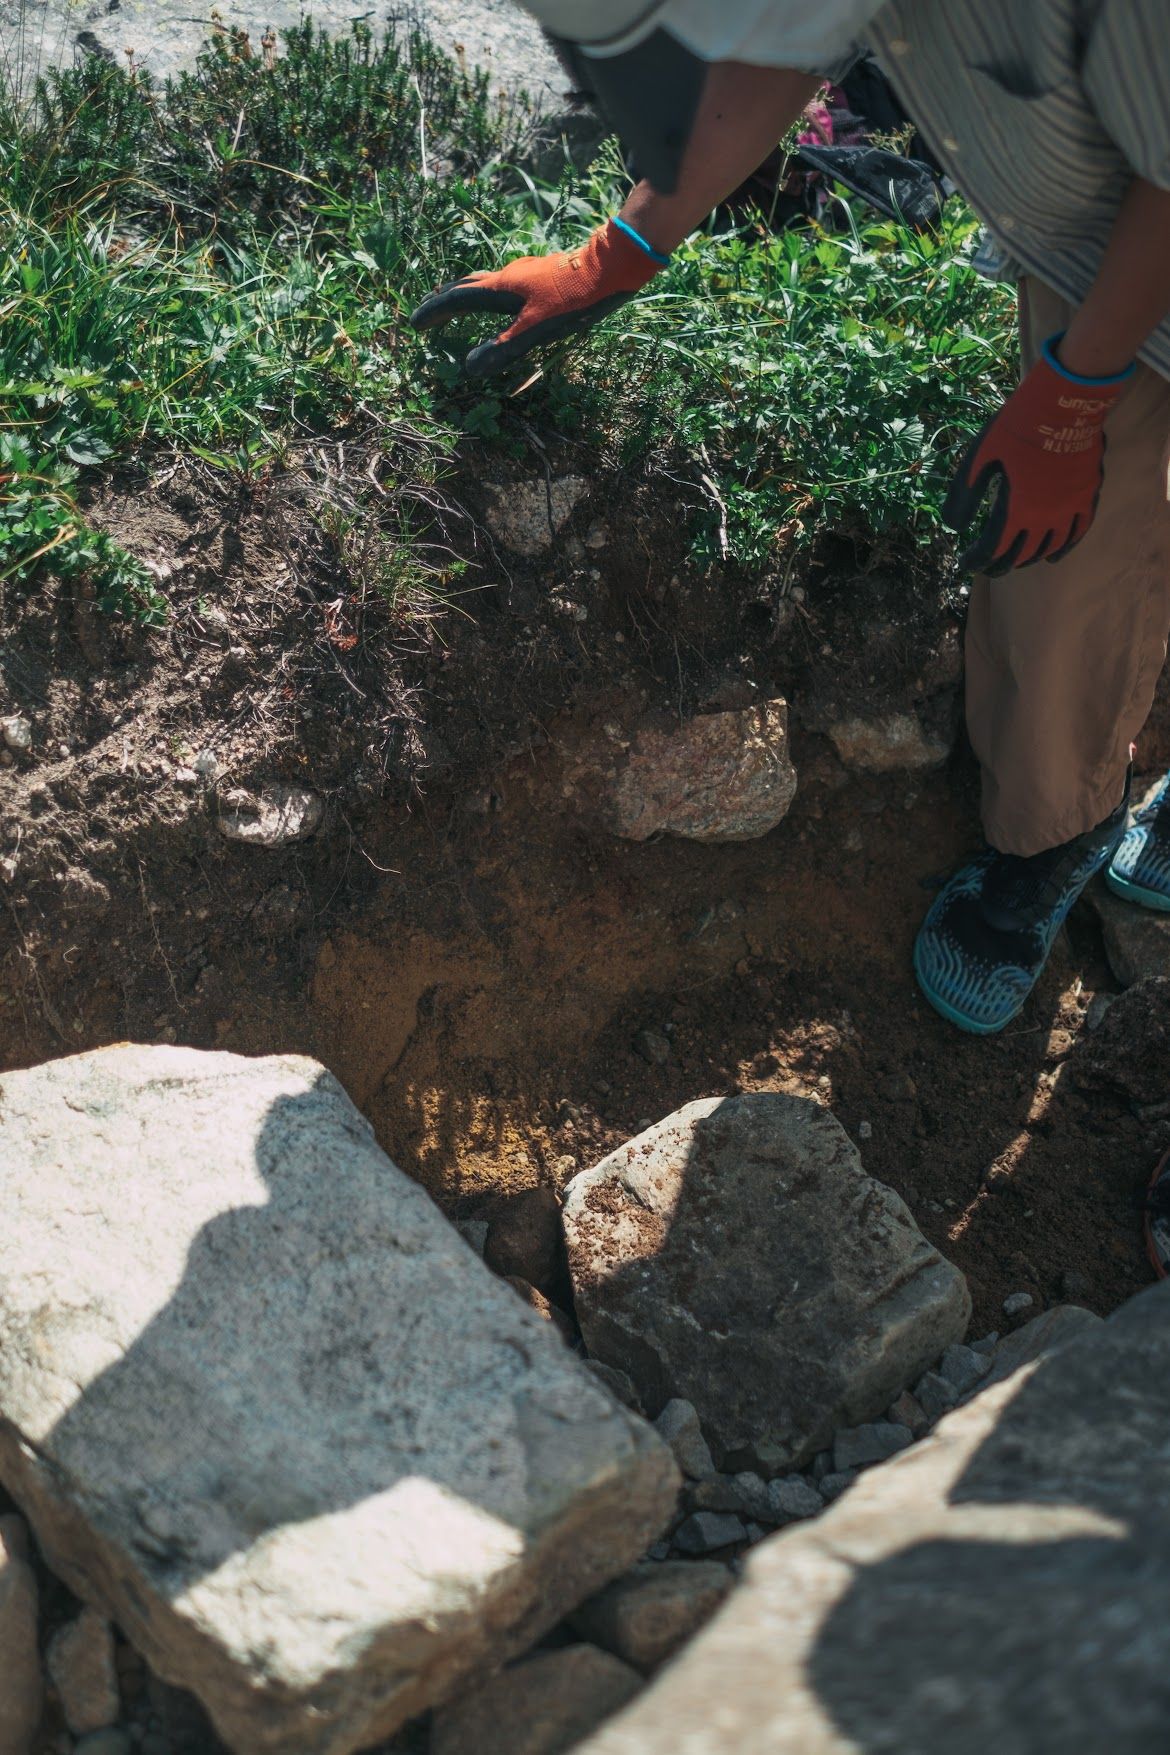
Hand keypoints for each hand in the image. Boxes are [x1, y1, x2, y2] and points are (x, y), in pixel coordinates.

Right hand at [409, 218, 665, 378]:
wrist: (609, 267)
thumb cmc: (573, 299)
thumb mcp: (537, 330)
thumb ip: (503, 348)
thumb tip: (469, 368)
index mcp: (501, 289)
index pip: (456, 299)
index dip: (434, 312)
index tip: (414, 324)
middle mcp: (507, 277)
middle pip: (465, 287)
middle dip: (443, 302)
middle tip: (427, 316)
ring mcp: (523, 274)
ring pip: (483, 284)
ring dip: (463, 296)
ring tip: (452, 307)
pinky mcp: (539, 276)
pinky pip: (500, 285)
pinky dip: (485, 295)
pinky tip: (498, 303)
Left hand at [943, 335, 1132, 574]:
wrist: (1064, 403)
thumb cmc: (1017, 427)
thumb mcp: (979, 457)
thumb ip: (964, 496)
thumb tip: (953, 528)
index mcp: (1015, 511)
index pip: (993, 550)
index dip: (977, 560)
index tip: (965, 562)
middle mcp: (1044, 518)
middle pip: (1020, 555)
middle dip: (999, 564)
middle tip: (987, 566)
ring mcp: (1068, 510)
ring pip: (1047, 549)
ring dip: (1027, 559)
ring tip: (1014, 560)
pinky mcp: (1086, 497)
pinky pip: (1077, 534)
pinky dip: (1063, 549)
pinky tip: (1052, 557)